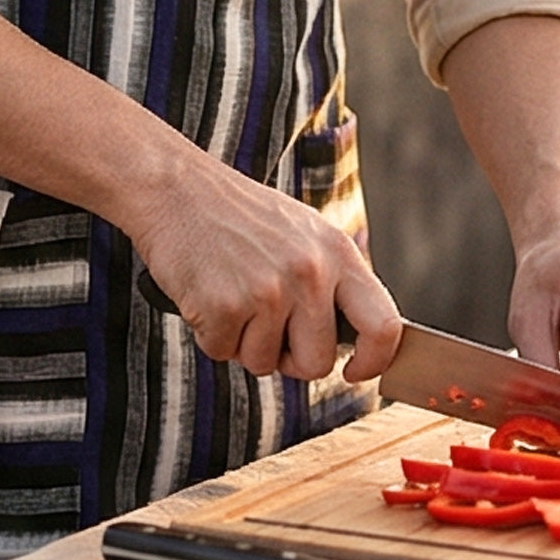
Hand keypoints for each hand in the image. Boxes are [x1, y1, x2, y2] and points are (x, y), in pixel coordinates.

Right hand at [130, 152, 401, 384]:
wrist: (176, 188)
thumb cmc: (238, 214)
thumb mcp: (303, 232)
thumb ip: (331, 280)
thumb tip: (355, 340)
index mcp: (337, 252)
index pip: (383, 325)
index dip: (374, 361)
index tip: (354, 371)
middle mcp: (309, 272)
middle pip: (317, 363)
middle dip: (290, 359)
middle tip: (266, 326)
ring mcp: (267, 290)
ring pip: (265, 363)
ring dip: (244, 342)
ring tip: (232, 292)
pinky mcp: (225, 306)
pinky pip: (223, 352)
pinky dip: (211, 333)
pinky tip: (207, 292)